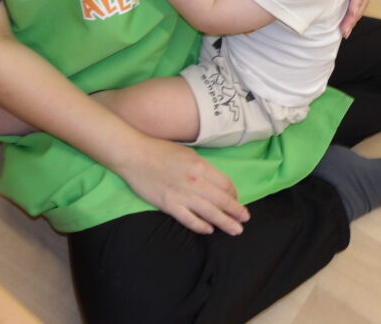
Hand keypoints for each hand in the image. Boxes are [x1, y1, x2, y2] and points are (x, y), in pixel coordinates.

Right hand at [116, 136, 250, 235]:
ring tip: (236, 230)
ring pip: (209, 212)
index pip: (225, 184)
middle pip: (222, 200)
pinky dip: (200, 225)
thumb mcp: (188, 153)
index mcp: (201, 167)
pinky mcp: (168, 204)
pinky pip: (188, 218)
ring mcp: (181, 195)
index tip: (236, 199)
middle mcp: (195, 182)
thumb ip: (202, 167)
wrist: (135, 155)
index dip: (234, 194)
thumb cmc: (161, 150)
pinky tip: (209, 230)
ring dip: (224, 222)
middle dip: (236, 211)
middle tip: (245, 219)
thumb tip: (214, 181)